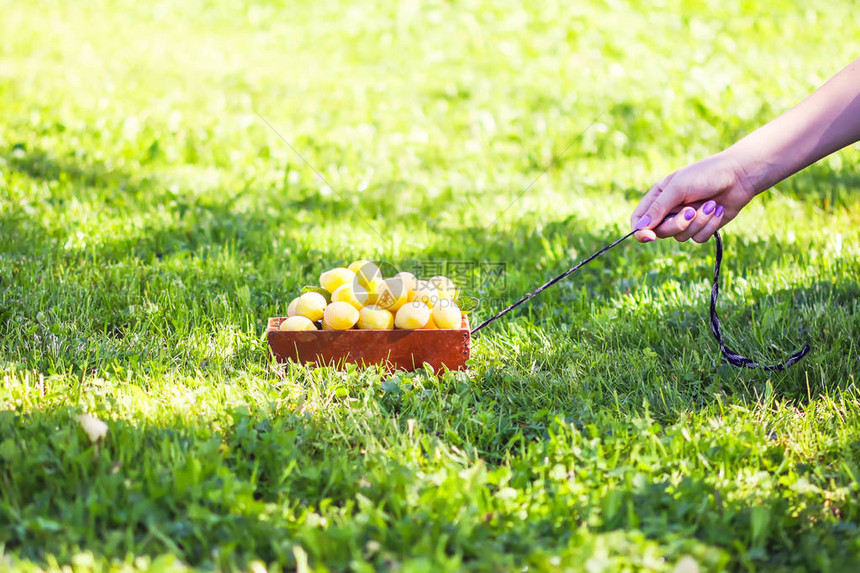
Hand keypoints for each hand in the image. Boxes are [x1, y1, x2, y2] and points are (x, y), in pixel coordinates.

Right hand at [630, 151, 756, 242]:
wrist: (740, 175)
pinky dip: (709, 226)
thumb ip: (658, 208)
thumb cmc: (706, 175)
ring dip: (698, 222)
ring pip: (681, 236)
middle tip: (691, 211)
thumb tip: (640, 227)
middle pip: (660, 232)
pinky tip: (718, 210)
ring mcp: (686, 220)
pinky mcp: (702, 227)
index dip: (641, 231)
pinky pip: (698, 238)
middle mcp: (669, 210)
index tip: (649, 236)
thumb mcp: (678, 188)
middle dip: (678, 224)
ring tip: (711, 204)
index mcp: (658, 197)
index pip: (639, 220)